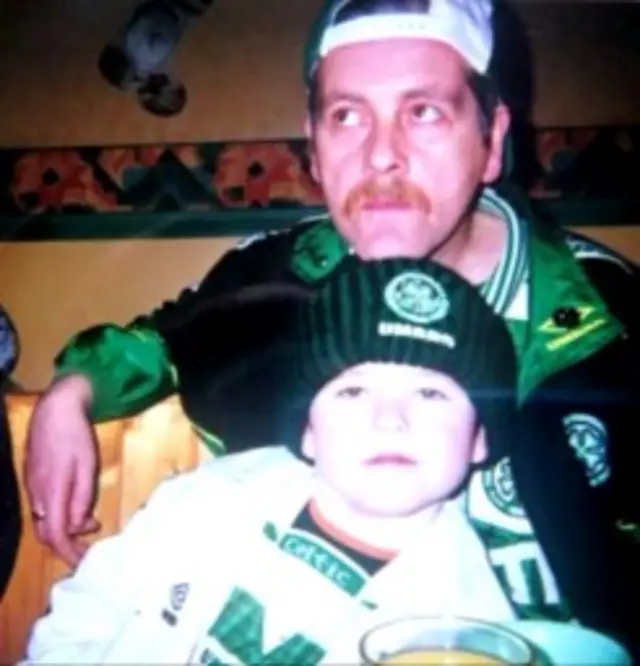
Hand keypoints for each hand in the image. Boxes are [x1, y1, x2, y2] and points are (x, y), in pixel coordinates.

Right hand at [26, 375, 99, 566]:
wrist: (56, 408)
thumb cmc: (75, 436)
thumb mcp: (88, 466)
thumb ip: (82, 497)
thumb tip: (78, 525)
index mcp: (51, 493)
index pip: (55, 535)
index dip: (68, 553)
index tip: (83, 562)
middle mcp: (37, 494)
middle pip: (46, 532)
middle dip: (67, 544)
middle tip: (90, 545)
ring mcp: (33, 486)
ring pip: (45, 519)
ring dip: (65, 528)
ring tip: (89, 524)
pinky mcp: (35, 478)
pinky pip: (44, 506)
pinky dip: (60, 513)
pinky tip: (77, 507)